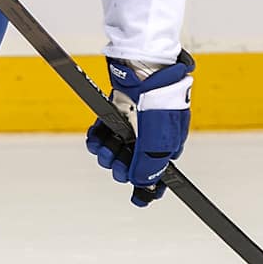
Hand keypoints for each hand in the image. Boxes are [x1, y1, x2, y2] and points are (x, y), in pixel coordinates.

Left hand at [85, 54, 193, 207]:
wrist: (142, 65)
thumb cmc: (159, 99)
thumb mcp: (159, 139)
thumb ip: (150, 165)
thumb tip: (141, 184)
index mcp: (169, 143)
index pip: (160, 173)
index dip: (149, 187)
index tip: (139, 199)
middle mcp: (151, 136)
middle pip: (133, 164)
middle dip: (121, 167)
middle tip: (115, 163)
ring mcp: (133, 124)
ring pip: (115, 150)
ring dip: (105, 153)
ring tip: (103, 147)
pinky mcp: (116, 113)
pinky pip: (104, 133)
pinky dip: (96, 139)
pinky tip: (94, 139)